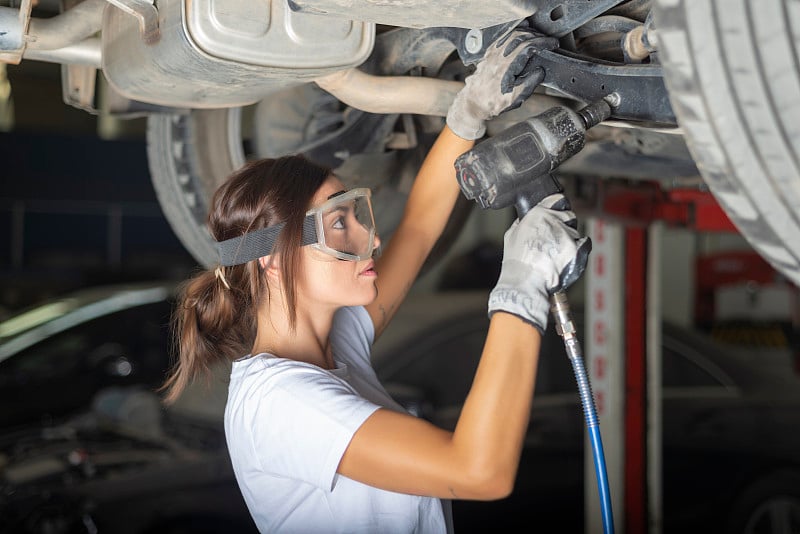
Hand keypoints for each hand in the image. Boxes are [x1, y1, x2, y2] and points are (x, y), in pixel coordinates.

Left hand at [446, 27, 558, 139]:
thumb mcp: (514, 99)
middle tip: (548, 40)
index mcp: (506, 67)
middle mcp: (498, 57)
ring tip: (538, 37)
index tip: (553, 44)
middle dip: (537, 36)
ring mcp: (492, 54)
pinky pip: (503, 37)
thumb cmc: (492, 102)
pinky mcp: (489, 54)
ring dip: (527, 33)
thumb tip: (540, 71)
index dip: (543, 43)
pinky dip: (514, 33)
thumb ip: (528, 85)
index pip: (527, 46)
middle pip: (520, 37)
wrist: (473, 103)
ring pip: (511, 35)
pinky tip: (521, 35)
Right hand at [488, 194, 590, 331]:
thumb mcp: (512, 235)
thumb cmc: (516, 261)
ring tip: (557, 252)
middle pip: (568, 215)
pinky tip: (569, 255)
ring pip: (575, 231)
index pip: (556, 200)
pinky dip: (580, 248)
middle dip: (564, 223)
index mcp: (539, 213)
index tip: (557, 210)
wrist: (526, 280)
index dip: (557, 206)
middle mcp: (555, 220)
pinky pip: (584, 243)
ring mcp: (568, 234)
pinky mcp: (577, 248)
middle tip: (556, 236)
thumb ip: (522, 223)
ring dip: (569, 239)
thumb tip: (525, 220)